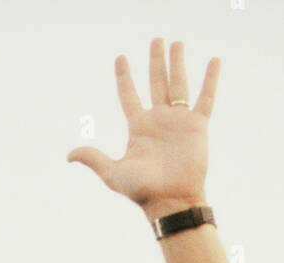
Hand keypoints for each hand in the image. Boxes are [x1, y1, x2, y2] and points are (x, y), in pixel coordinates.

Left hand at [66, 38, 219, 220]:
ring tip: (176, 43)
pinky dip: (210, 80)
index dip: (124, 77)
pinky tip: (214, 61)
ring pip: (178, 84)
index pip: (129, 95)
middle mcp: (159, 120)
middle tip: (156, 40)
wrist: (172, 200)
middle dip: (155, 61)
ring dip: (177, 63)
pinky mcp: (197, 126)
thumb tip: (70, 155)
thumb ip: (94, 158)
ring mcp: (179, 121)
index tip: (121, 58)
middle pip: (156, 83)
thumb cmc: (143, 190)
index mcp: (139, 127)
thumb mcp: (113, 173)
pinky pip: (205, 98)